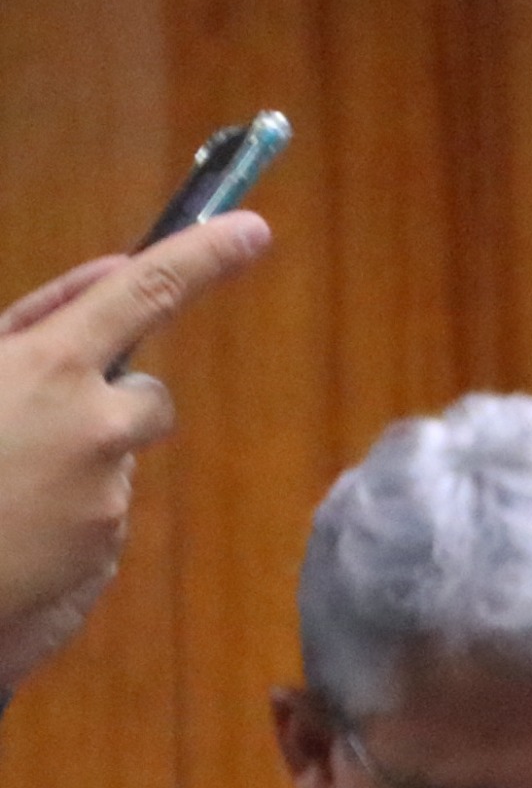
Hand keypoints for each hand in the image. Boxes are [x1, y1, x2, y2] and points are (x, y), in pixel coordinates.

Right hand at [0, 213, 272, 688]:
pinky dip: (60, 519)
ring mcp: (104, 500)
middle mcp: (96, 430)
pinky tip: (10, 529)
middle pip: (148, 399)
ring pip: (112, 463)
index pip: (143, 294)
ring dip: (71, 467)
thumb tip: (107, 284)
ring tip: (2, 487)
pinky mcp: (102, 558)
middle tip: (32, 423)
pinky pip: (96, 519)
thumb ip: (30, 325)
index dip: (200, 256)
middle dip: (106, 403)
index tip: (250, 230)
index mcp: (49, 368)